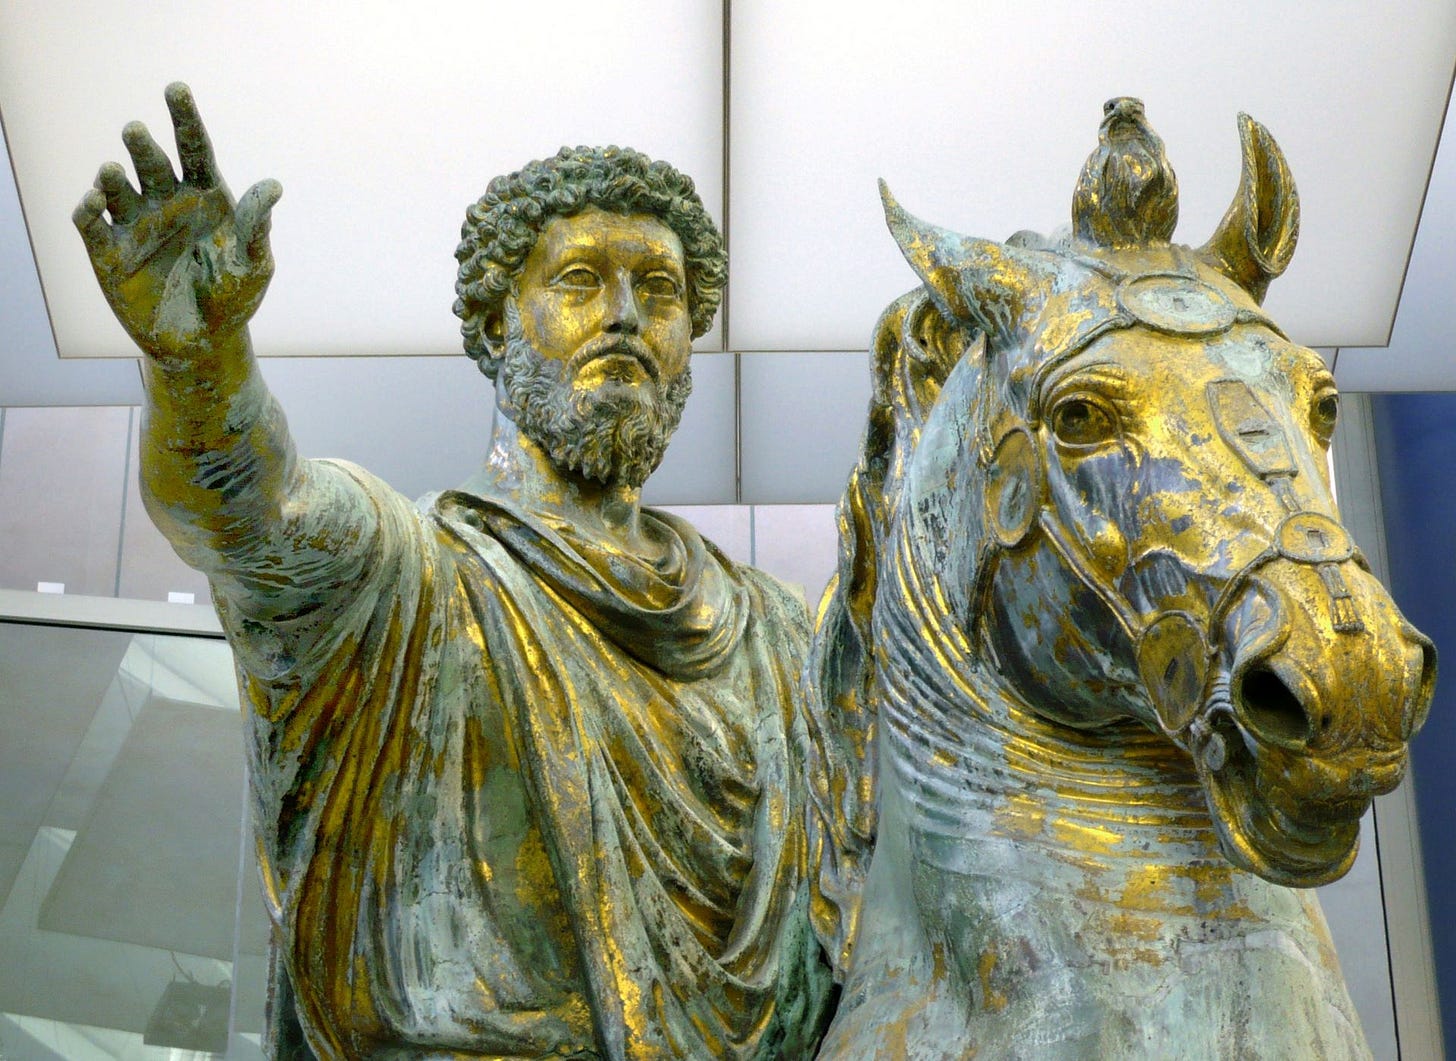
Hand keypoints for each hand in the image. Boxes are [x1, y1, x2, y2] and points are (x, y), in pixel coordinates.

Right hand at [74, 82, 281, 358]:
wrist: (202, 343)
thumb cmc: (234, 299)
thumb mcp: (254, 265)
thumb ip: (256, 227)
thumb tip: (272, 186)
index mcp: (204, 196)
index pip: (193, 147)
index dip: (184, 117)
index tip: (176, 89)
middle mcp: (166, 201)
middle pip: (151, 161)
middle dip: (142, 145)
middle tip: (136, 132)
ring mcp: (135, 224)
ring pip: (116, 187)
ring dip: (111, 177)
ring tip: (113, 172)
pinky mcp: (108, 252)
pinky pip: (90, 223)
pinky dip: (87, 209)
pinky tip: (93, 202)